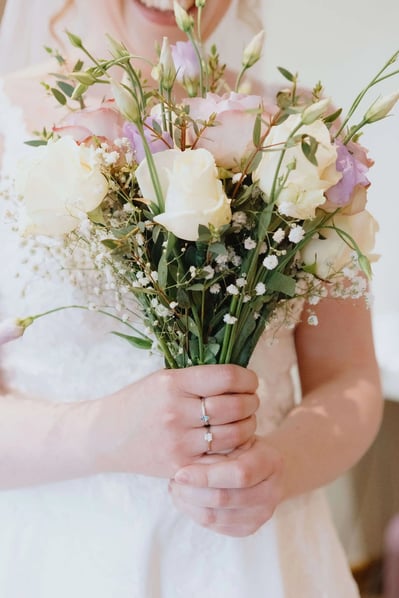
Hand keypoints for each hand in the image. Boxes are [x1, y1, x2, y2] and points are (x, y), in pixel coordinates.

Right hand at [92, 364, 258, 478]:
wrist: (106, 435)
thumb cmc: (140, 401)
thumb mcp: (164, 379)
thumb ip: (198, 378)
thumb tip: (241, 378)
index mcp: (173, 383)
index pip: (226, 377)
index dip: (247, 378)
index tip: (251, 381)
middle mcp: (176, 411)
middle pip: (234, 407)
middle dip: (252, 403)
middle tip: (252, 402)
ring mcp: (178, 441)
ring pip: (233, 435)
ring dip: (248, 426)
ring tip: (246, 421)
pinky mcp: (180, 466)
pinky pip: (221, 459)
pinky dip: (235, 450)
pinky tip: (235, 442)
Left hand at [169, 436, 283, 536]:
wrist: (266, 467)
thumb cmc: (245, 446)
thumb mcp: (236, 437)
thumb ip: (217, 445)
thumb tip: (183, 460)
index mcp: (270, 462)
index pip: (237, 474)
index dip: (206, 476)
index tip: (179, 473)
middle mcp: (272, 492)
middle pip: (224, 499)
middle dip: (191, 492)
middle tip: (173, 480)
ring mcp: (262, 514)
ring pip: (215, 517)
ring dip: (188, 505)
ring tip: (175, 489)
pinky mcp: (249, 528)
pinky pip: (215, 526)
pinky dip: (194, 514)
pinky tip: (184, 499)